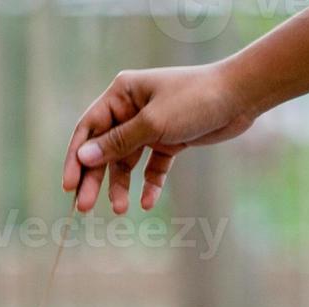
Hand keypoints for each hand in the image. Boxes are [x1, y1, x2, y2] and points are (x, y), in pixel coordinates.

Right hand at [61, 62, 255, 213]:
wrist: (240, 97)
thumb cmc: (195, 100)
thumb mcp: (152, 124)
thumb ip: (117, 143)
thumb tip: (84, 158)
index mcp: (121, 94)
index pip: (88, 129)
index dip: (75, 159)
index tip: (69, 187)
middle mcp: (131, 108)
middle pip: (104, 149)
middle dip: (95, 179)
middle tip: (84, 208)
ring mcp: (150, 125)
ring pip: (127, 161)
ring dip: (121, 185)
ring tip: (121, 209)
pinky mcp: (169, 140)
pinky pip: (151, 167)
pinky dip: (149, 184)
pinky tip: (147, 202)